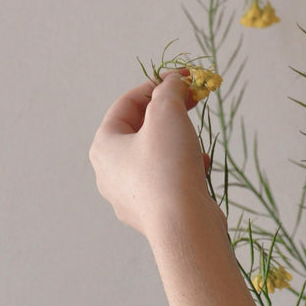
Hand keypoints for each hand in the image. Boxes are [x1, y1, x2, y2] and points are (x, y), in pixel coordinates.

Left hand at [89, 70, 219, 238]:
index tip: (183, 79)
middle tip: (193, 103)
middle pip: (139, 130)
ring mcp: (129, 197)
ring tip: (197, 141)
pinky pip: (166, 180)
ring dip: (178, 142)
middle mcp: (109, 173)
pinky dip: (183, 168)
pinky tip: (201, 167)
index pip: (126, 104)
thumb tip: (174, 81)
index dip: (155, 85)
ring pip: (154, 156)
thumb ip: (169, 90)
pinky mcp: (152, 213)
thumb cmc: (168, 167)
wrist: (183, 226)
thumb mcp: (167, 114)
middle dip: (169, 114)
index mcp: (104, 146)